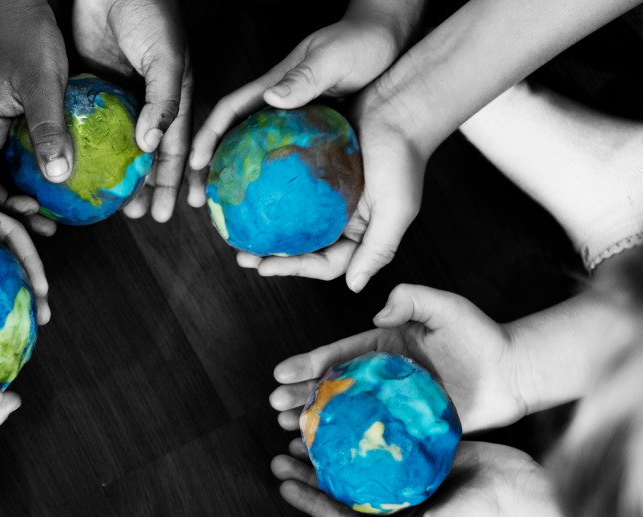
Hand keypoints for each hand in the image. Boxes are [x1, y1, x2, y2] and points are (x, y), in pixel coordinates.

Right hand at [0, 0, 69, 235]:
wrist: (15, 4)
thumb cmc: (24, 34)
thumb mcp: (42, 82)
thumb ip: (48, 128)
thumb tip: (57, 175)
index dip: (1, 205)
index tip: (33, 212)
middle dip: (13, 211)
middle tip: (47, 227)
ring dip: (21, 196)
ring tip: (51, 215)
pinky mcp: (1, 121)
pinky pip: (10, 157)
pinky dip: (27, 175)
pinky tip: (51, 183)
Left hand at [73, 0, 191, 222]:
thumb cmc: (151, 14)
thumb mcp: (166, 59)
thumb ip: (162, 102)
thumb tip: (150, 146)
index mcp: (172, 98)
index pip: (175, 150)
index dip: (173, 183)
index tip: (166, 214)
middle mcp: (147, 102)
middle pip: (146, 155)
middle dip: (143, 187)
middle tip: (135, 217)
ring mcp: (119, 95)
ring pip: (117, 145)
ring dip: (114, 173)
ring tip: (106, 201)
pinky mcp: (91, 85)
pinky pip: (89, 123)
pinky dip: (86, 146)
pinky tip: (78, 166)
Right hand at [188, 8, 409, 202]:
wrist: (390, 41)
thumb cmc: (361, 42)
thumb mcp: (333, 57)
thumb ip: (305, 77)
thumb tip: (271, 98)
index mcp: (273, 88)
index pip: (229, 112)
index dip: (207, 136)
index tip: (195, 163)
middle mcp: (278, 108)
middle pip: (233, 141)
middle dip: (210, 170)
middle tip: (198, 202)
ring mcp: (295, 124)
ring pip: (258, 157)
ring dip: (241, 186)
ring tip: (233, 219)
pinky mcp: (316, 136)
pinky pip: (291, 163)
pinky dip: (279, 187)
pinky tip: (282, 212)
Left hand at [240, 104, 425, 291]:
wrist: (400, 103)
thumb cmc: (404, 156)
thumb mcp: (396, 208)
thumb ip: (378, 248)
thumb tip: (354, 286)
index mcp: (360, 234)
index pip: (326, 264)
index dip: (295, 270)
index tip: (264, 268)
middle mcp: (342, 219)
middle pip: (303, 247)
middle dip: (273, 257)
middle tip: (243, 256)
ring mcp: (327, 196)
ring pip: (292, 221)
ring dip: (265, 229)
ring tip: (238, 230)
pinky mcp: (315, 169)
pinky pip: (288, 187)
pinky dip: (269, 194)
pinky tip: (248, 194)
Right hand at [271, 284, 525, 433]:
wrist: (514, 374)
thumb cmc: (481, 337)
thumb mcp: (446, 306)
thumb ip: (412, 299)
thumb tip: (378, 315)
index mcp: (382, 347)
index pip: (338, 354)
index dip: (308, 364)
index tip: (281, 373)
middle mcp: (381, 378)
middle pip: (332, 387)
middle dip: (300, 395)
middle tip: (275, 407)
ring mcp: (392, 405)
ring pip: (344, 414)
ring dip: (314, 421)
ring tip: (288, 429)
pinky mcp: (407, 429)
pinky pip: (371, 438)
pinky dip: (345, 445)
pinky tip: (324, 454)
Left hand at [271, 441, 599, 516]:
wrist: (524, 496)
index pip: (341, 513)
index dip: (310, 499)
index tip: (282, 482)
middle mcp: (397, 501)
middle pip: (344, 484)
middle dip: (312, 470)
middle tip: (281, 452)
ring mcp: (411, 474)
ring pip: (361, 458)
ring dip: (333, 447)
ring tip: (303, 430)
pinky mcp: (427, 450)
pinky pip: (389, 436)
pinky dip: (366, 426)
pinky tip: (345, 411)